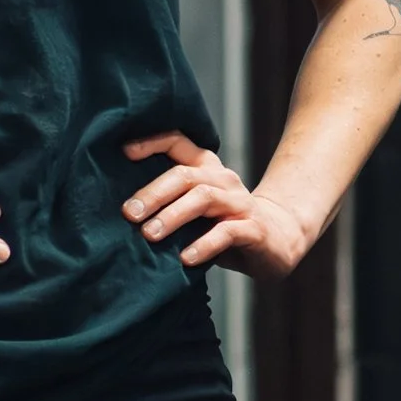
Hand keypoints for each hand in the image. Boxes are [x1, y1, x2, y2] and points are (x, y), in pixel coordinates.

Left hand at [121, 132, 308, 281]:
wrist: (277, 242)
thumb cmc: (223, 225)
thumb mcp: (195, 210)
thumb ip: (169, 205)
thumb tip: (124, 212)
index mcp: (207, 169)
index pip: (179, 142)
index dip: (152, 143)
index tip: (124, 152)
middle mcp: (223, 180)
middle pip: (185, 175)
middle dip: (153, 193)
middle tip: (128, 214)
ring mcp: (240, 203)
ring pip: (204, 198)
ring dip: (173, 215)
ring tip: (150, 234)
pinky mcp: (254, 229)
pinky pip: (227, 233)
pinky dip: (203, 245)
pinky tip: (185, 259)